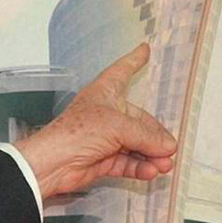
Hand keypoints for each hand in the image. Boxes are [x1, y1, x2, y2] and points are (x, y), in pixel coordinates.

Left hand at [13, 43, 177, 198]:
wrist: (51, 164)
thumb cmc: (76, 133)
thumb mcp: (118, 127)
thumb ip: (146, 136)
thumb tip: (167, 147)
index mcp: (105, 93)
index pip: (122, 72)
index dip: (133, 61)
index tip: (144, 50)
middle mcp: (106, 114)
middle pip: (140, 121)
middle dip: (156, 137)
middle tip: (170, 149)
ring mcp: (105, 138)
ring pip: (136, 145)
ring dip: (151, 155)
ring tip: (165, 165)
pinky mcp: (103, 160)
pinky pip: (127, 163)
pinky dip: (139, 168)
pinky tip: (150, 171)